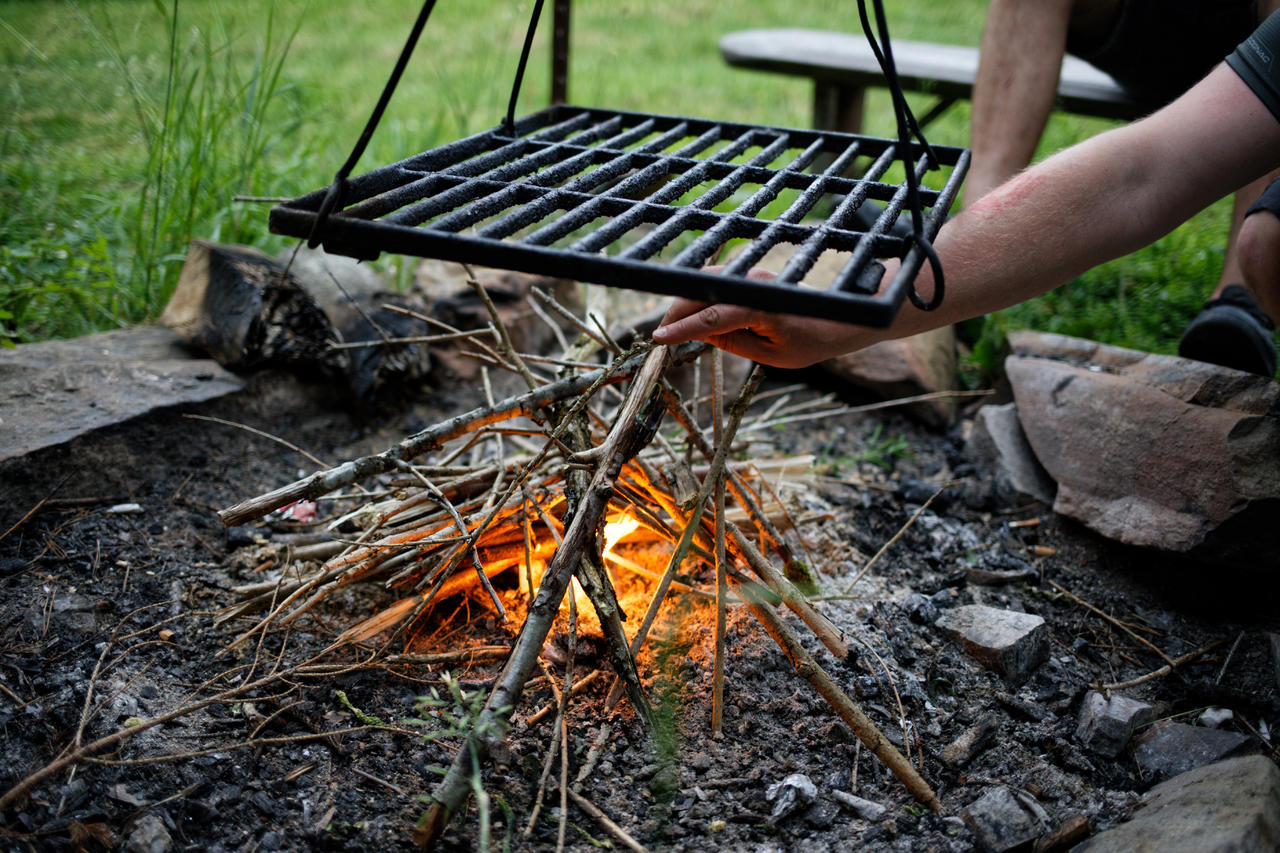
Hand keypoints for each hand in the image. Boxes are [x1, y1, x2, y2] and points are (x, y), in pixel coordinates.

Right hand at [651, 269, 887, 368]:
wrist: (837, 317)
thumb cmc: (809, 342)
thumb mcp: (770, 355)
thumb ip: (733, 342)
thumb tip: (700, 335)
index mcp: (759, 306)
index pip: (709, 318)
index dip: (681, 330)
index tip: (658, 339)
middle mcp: (752, 283)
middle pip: (699, 294)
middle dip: (675, 313)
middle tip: (660, 337)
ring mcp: (750, 273)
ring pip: (703, 282)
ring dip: (684, 302)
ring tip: (671, 327)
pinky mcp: (749, 273)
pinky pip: (715, 281)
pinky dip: (698, 295)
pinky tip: (691, 313)